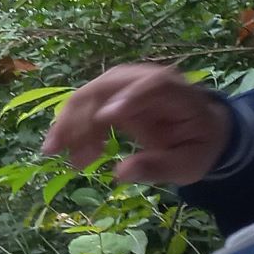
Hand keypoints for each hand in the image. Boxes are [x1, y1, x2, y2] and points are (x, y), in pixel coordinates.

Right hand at [40, 63, 233, 185]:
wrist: (198, 130)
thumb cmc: (196, 146)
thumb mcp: (187, 165)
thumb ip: (158, 168)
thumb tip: (120, 173)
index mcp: (177, 93)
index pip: (154, 85)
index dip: (130, 97)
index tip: (106, 118)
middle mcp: (146, 80)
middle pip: (108, 87)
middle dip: (80, 115)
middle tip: (58, 147)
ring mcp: (124, 85)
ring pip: (88, 94)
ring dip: (68, 122)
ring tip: (55, 152)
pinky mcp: (110, 94)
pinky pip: (84, 105)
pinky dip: (70, 125)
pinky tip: (66, 149)